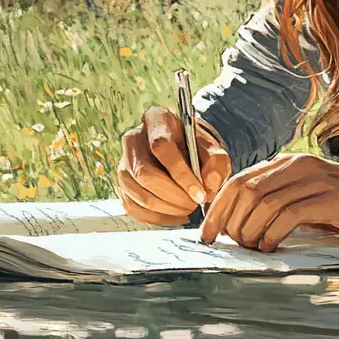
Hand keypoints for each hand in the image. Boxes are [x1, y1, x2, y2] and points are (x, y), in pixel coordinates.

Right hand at [117, 106, 231, 224]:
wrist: (182, 150)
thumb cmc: (196, 147)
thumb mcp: (212, 148)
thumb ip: (216, 164)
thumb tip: (209, 187)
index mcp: (155, 120)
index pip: (161, 147)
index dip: (181, 174)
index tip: (199, 194)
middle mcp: (133, 139)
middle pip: (146, 175)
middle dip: (174, 196)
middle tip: (195, 204)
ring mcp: (123, 163)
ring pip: (139, 194)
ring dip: (167, 209)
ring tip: (188, 208)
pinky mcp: (122, 184)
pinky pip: (133, 208)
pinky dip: (157, 218)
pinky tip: (176, 215)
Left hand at [198, 153, 338, 251]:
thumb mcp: (310, 197)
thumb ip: (280, 203)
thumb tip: (242, 227)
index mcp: (288, 163)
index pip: (239, 181)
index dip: (218, 208)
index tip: (207, 235)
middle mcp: (297, 165)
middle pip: (245, 190)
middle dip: (229, 222)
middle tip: (230, 246)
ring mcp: (314, 179)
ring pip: (263, 202)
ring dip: (250, 230)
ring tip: (251, 249)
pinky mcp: (331, 197)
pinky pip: (289, 214)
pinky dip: (273, 233)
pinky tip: (270, 247)